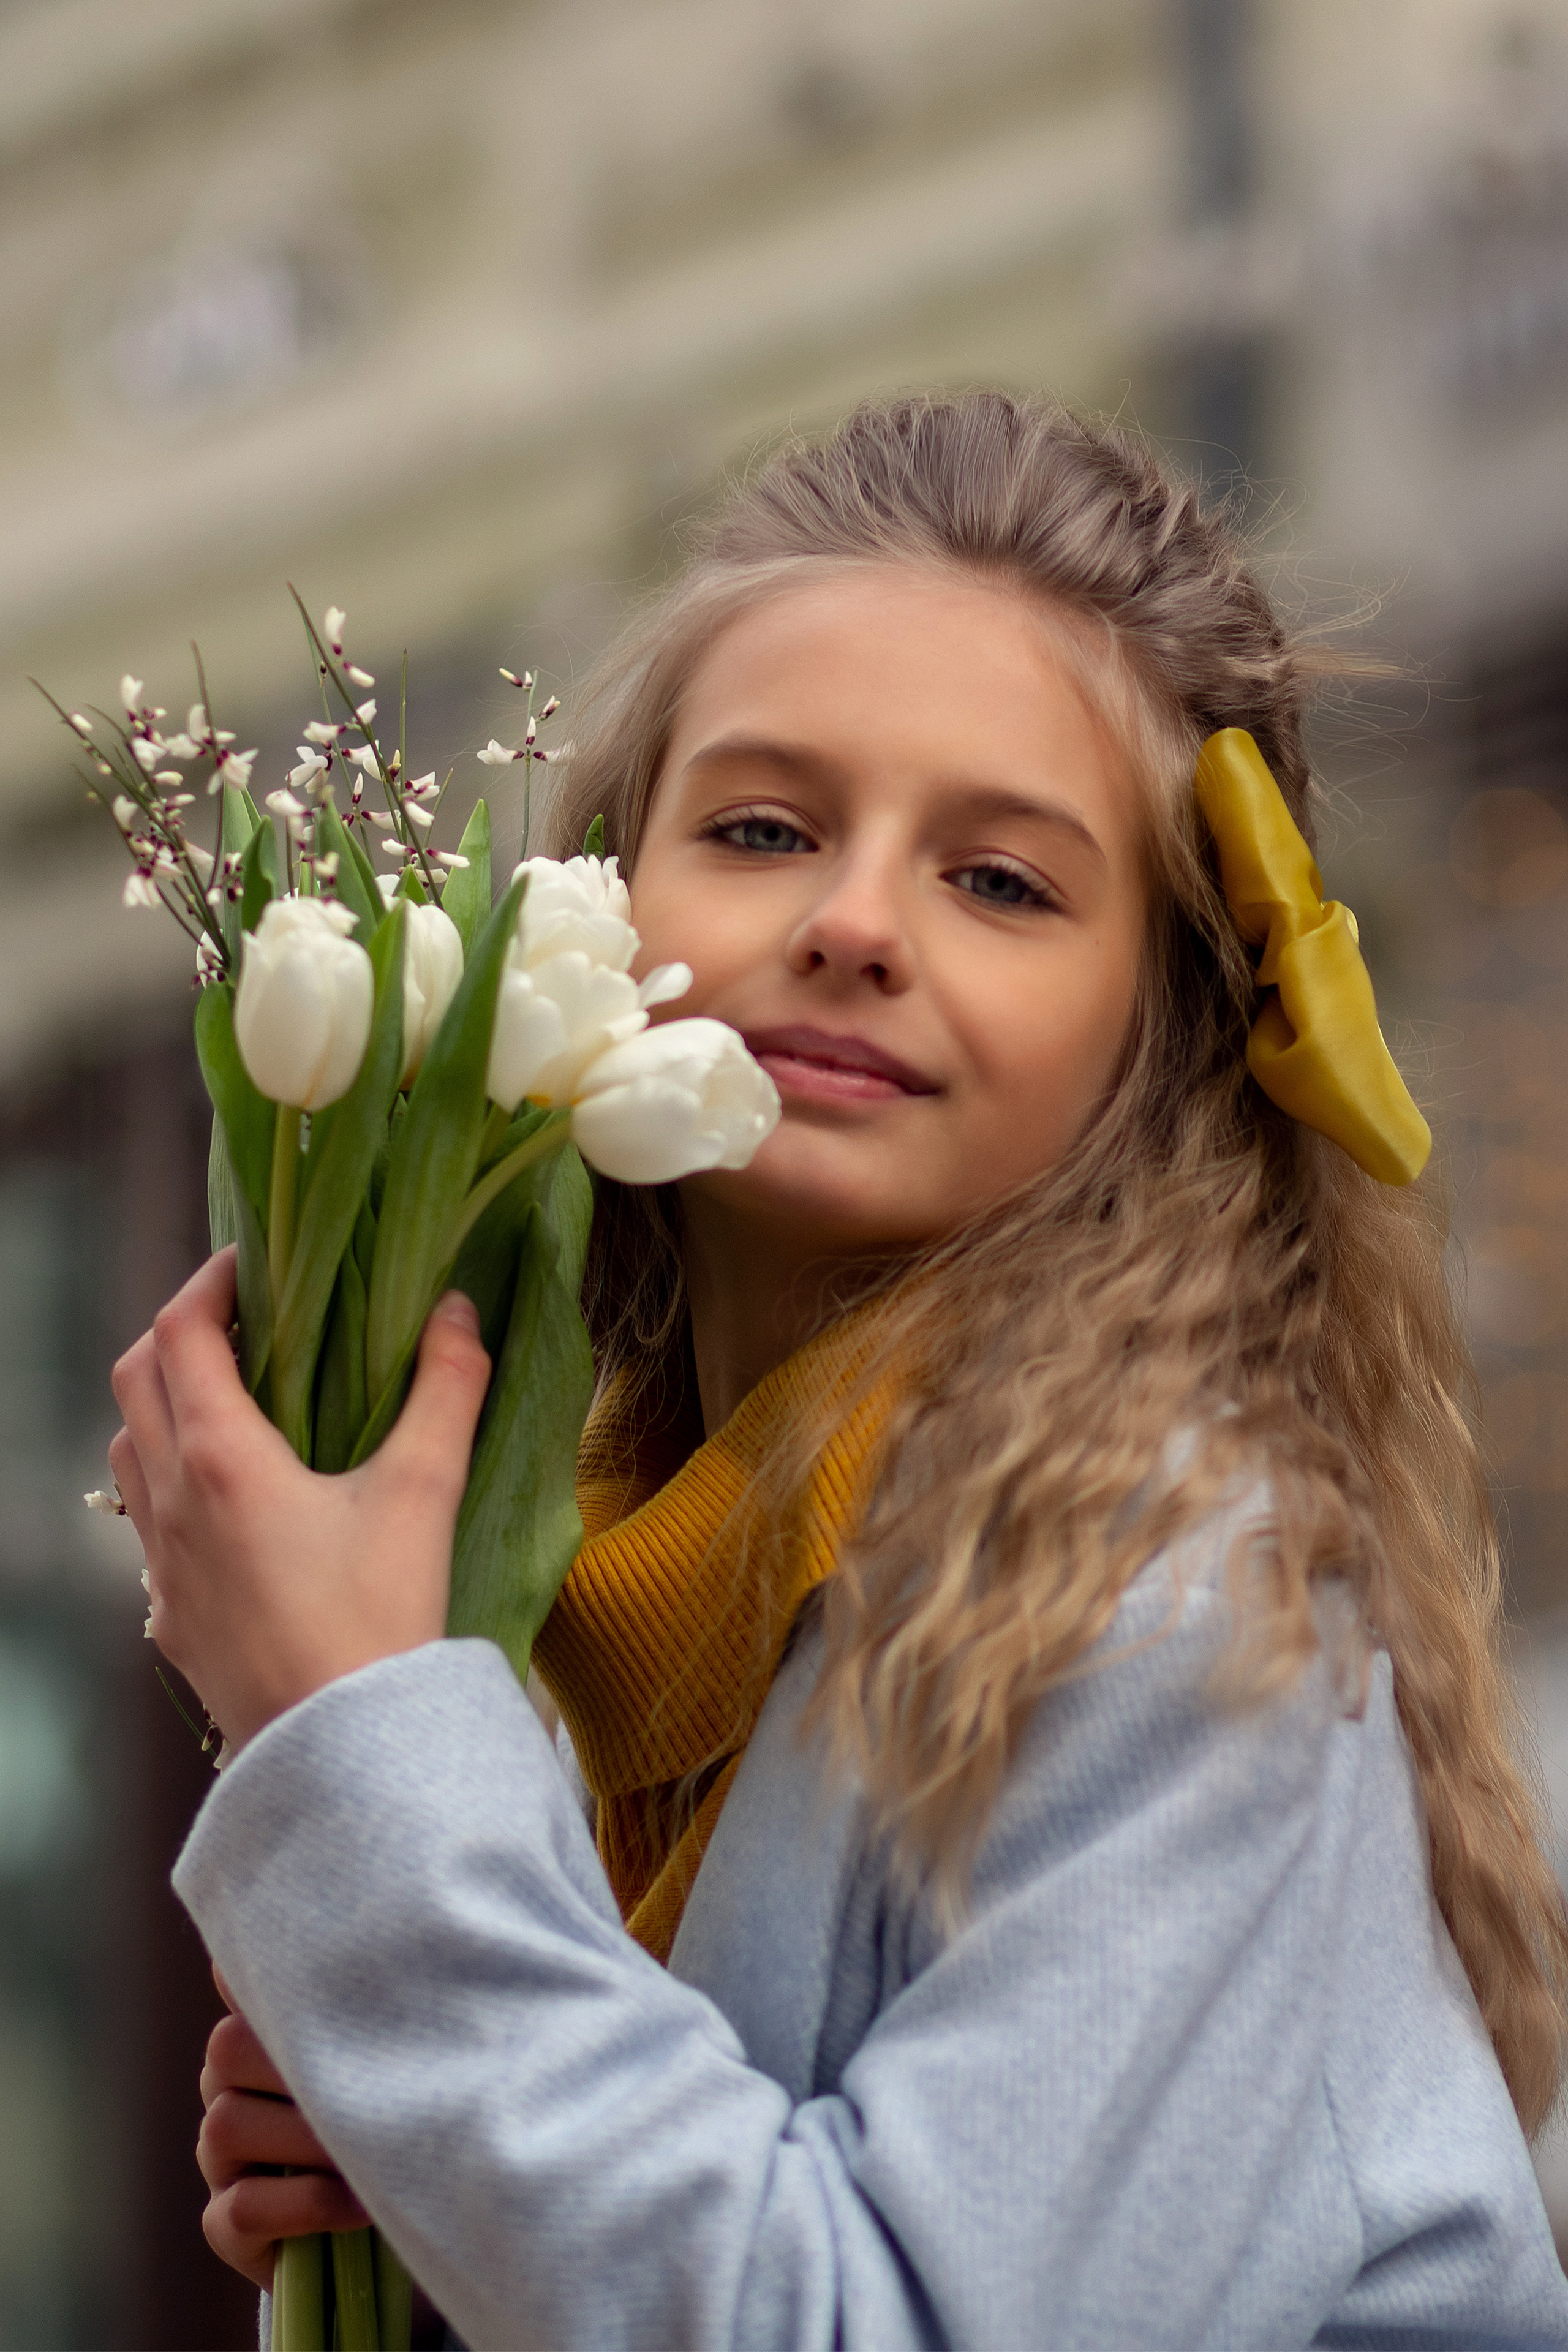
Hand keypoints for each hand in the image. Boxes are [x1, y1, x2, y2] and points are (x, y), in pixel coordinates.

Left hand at [109, 1248, 490, 1749]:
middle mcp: (171, 1500)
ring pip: (129, 1449)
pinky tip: (234, 1500)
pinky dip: (173, 1479)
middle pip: (136, 1378)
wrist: (341, 1751)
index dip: (211, 1281)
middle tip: (244, 1319)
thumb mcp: (425, 1491)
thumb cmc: (379, 1619)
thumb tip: (458, 1306)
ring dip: (166, 1405)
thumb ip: (447, 1387)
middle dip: (179, 1332)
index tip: (254, 1264)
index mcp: (221, 1457)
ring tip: (235, 1398)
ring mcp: (160, 1562)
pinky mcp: (170, 1614)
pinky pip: (146, 1521)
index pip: (181, 1331)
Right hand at [198, 1969, 367, 2290]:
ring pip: (226, 2126)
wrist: (393, 2213)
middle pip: (227, 2049)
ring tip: (372, 2153)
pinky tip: (362, 2204)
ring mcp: (220, 2160)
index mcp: (262, 2035)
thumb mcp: (389, 2057)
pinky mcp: (224, 2227)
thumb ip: (367, 2008)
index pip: (242, 1984)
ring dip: (308, 2140)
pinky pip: (242, 2208)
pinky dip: (310, 2205)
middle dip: (299, 2067)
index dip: (260, 1975)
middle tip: (368, 2086)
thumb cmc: (398, 2113)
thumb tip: (366, 1934)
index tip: (307, 1973)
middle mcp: (229, 2088)